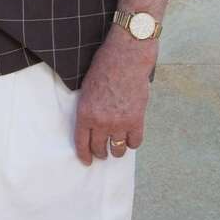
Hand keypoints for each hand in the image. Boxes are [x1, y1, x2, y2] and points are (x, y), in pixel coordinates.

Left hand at [73, 32, 155, 166]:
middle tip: (103, 152)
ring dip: (117, 151)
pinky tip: (131, 138)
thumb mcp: (86, 90)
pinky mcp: (136, 120)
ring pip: (118, 149)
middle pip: (100, 148)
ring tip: (117, 148)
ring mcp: (119, 123)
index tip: (87, 161)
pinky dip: (133, 142)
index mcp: (85, 114)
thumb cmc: (104, 68)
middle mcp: (101, 122)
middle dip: (101, 153)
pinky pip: (135, 141)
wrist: (126, 58)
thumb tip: (91, 125)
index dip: (85, 155)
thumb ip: (88, 110)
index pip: (82, 144)